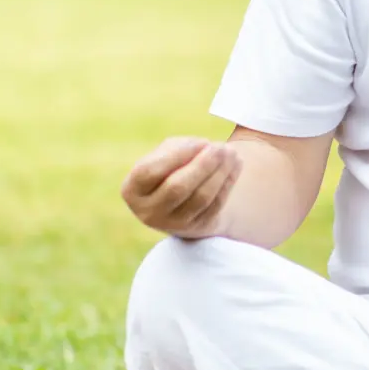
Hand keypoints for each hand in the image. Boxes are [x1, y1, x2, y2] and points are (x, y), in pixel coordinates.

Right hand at [121, 137, 241, 237]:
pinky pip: (215, 205)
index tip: (201, 141)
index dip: (177, 154)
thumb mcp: (166, 155)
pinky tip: (236, 165)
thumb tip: (203, 147)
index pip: (149, 172)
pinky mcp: (196, 229)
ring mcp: (173, 224)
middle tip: (220, 148)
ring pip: (200, 198)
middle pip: (177, 187)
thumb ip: (178, 148)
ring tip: (231, 153)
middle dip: (202, 165)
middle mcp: (148, 212)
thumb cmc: (172, 169)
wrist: (185, 202)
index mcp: (133, 190)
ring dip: (219, 173)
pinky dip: (227, 183)